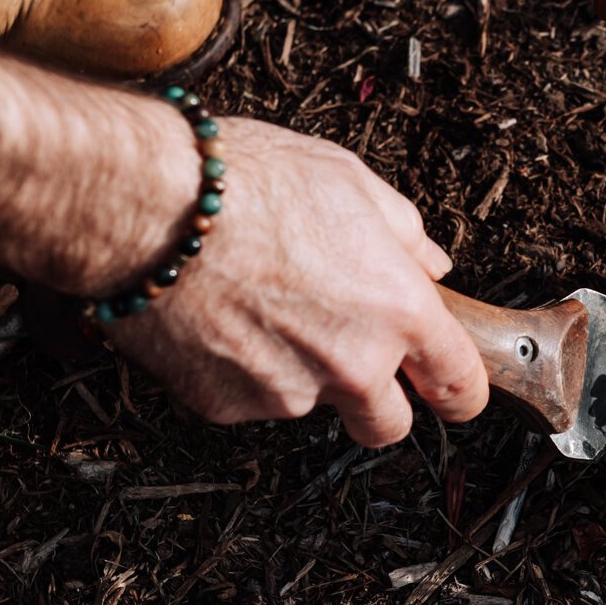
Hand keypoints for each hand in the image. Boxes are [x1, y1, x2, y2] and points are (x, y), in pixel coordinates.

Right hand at [106, 118, 487, 444]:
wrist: (146, 204)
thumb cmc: (247, 181)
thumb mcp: (349, 180)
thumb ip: (403, 233)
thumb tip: (429, 264)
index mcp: (398, 310)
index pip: (459, 384)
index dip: (459, 390)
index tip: (451, 389)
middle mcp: (352, 365)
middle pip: (388, 424)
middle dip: (379, 399)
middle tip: (349, 349)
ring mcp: (287, 393)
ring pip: (311, 402)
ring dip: (300, 369)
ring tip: (260, 300)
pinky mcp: (225, 406)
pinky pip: (250, 398)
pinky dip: (242, 369)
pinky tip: (221, 314)